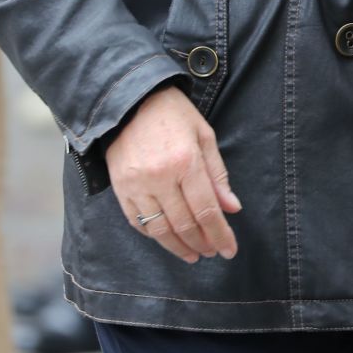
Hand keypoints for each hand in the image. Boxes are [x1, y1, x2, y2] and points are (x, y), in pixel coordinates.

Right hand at [105, 84, 240, 263]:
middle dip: (202, 243)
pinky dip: (154, 235)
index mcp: (186, 161)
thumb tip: (231, 208)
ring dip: (178, 247)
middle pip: (184, 224)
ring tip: (193, 253)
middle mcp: (160, 177)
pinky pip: (138, 222)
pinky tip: (167, 238)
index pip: (206, 210)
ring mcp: (137, 185)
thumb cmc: (173, 113)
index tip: (229, 250)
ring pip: (160, 230)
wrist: (130, 99)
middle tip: (212, 251)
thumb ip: (218, 174)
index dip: (220, 234)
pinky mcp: (120, 188)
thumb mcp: (203, 135)